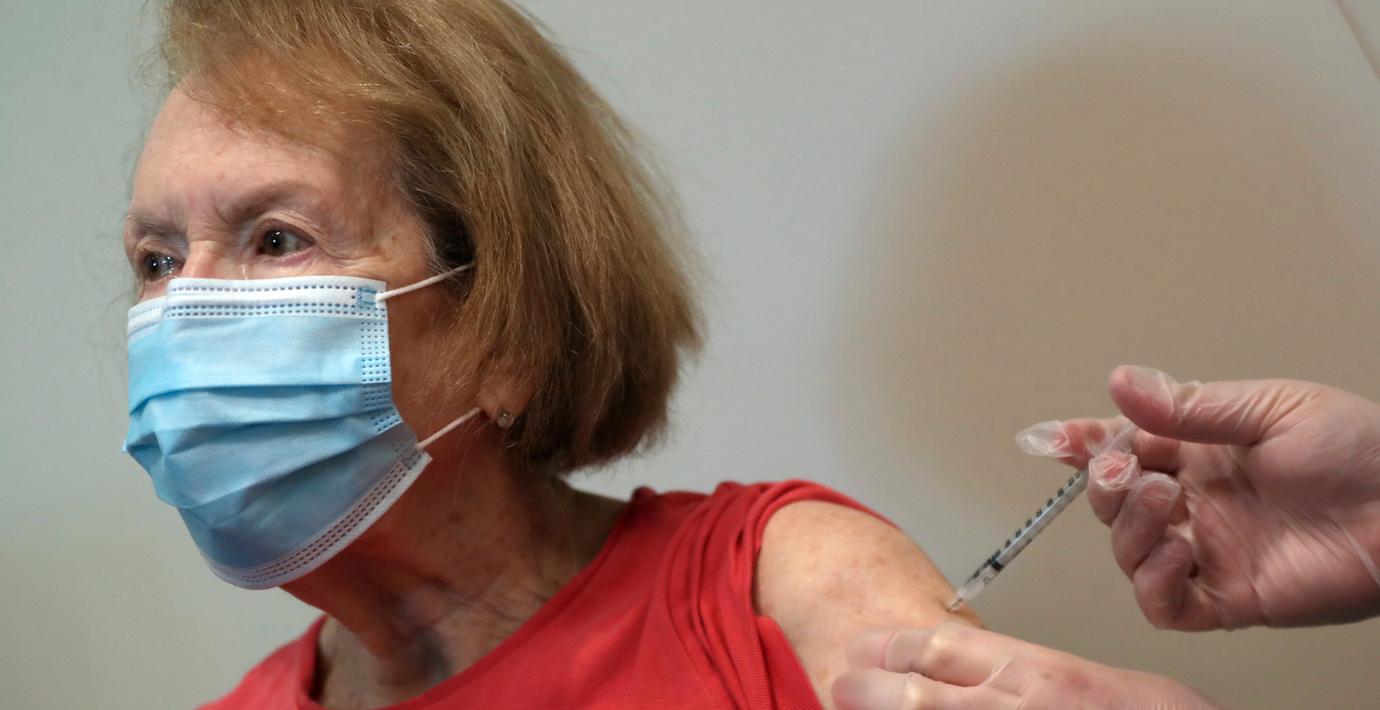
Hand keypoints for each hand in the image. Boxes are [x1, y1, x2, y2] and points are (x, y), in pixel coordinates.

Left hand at [832, 623, 1217, 709]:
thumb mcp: (1103, 689)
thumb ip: (1039, 685)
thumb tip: (988, 683)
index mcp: (1042, 676)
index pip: (942, 646)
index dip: (891, 647)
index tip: (863, 649)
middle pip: (912, 692)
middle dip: (867, 688)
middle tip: (841, 686)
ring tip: (849, 709)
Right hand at [1035, 366, 1379, 629]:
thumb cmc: (1363, 452)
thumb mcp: (1269, 409)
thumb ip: (1189, 406)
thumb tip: (1122, 384)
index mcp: (1203, 452)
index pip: (1125, 446)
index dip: (1082, 444)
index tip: (1051, 439)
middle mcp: (1199, 503)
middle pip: (1115, 502)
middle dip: (1105, 485)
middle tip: (1122, 469)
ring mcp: (1211, 551)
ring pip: (1131, 553)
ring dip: (1130, 529)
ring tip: (1163, 503)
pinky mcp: (1230, 597)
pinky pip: (1167, 605)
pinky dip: (1157, 584)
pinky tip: (1180, 553)